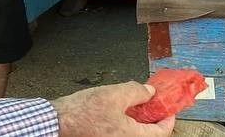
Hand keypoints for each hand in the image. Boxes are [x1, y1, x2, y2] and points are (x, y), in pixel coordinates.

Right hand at [53, 83, 174, 136]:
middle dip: (153, 117)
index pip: (161, 133)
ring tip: (137, 102)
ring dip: (139, 118)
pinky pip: (121, 132)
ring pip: (133, 132)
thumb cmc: (80, 113)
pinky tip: (121, 108)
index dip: (169, 119)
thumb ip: (137, 92)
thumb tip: (150, 92)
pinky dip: (126, 121)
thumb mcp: (115, 94)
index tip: (170, 109)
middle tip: (154, 103)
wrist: (55, 123)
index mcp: (130, 136)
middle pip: (147, 133)